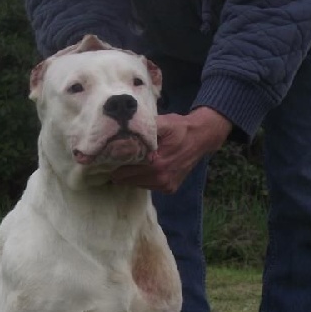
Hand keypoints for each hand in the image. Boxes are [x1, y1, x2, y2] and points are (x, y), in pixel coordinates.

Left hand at [112, 107, 232, 193]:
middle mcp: (159, 177)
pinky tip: (145, 168)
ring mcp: (165, 185)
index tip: (108, 158)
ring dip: (132, 176)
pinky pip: (148, 186)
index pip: (123, 171)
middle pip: (127, 180)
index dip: (114, 164)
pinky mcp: (169, 189)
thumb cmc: (179, 128)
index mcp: (155, 163)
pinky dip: (143, 179)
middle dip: (120, 171)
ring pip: (136, 184)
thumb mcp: (163, 122)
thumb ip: (144, 128)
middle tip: (117, 161)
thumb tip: (124, 130)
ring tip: (131, 163)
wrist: (202, 138)